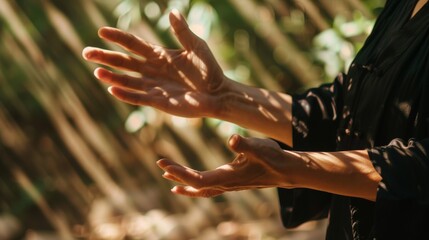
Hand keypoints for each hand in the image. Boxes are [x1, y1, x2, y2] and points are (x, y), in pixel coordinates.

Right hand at [82, 10, 225, 117]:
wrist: (218, 94)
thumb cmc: (210, 70)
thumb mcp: (197, 46)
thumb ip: (182, 31)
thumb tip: (173, 11)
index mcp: (159, 55)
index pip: (133, 44)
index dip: (118, 38)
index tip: (101, 31)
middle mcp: (152, 70)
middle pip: (123, 62)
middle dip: (105, 57)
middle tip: (86, 52)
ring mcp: (154, 86)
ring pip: (127, 80)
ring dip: (111, 76)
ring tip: (96, 72)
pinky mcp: (158, 101)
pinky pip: (137, 97)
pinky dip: (125, 94)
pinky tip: (112, 89)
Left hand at [157, 135, 292, 196]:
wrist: (286, 171)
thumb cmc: (274, 158)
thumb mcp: (260, 147)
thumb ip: (245, 144)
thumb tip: (231, 138)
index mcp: (228, 177)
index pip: (198, 178)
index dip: (181, 173)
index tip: (165, 165)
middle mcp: (225, 184)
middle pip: (195, 183)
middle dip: (176, 174)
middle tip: (160, 164)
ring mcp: (227, 185)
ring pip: (200, 188)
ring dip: (183, 182)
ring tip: (167, 178)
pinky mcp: (230, 182)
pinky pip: (207, 187)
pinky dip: (194, 186)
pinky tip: (187, 185)